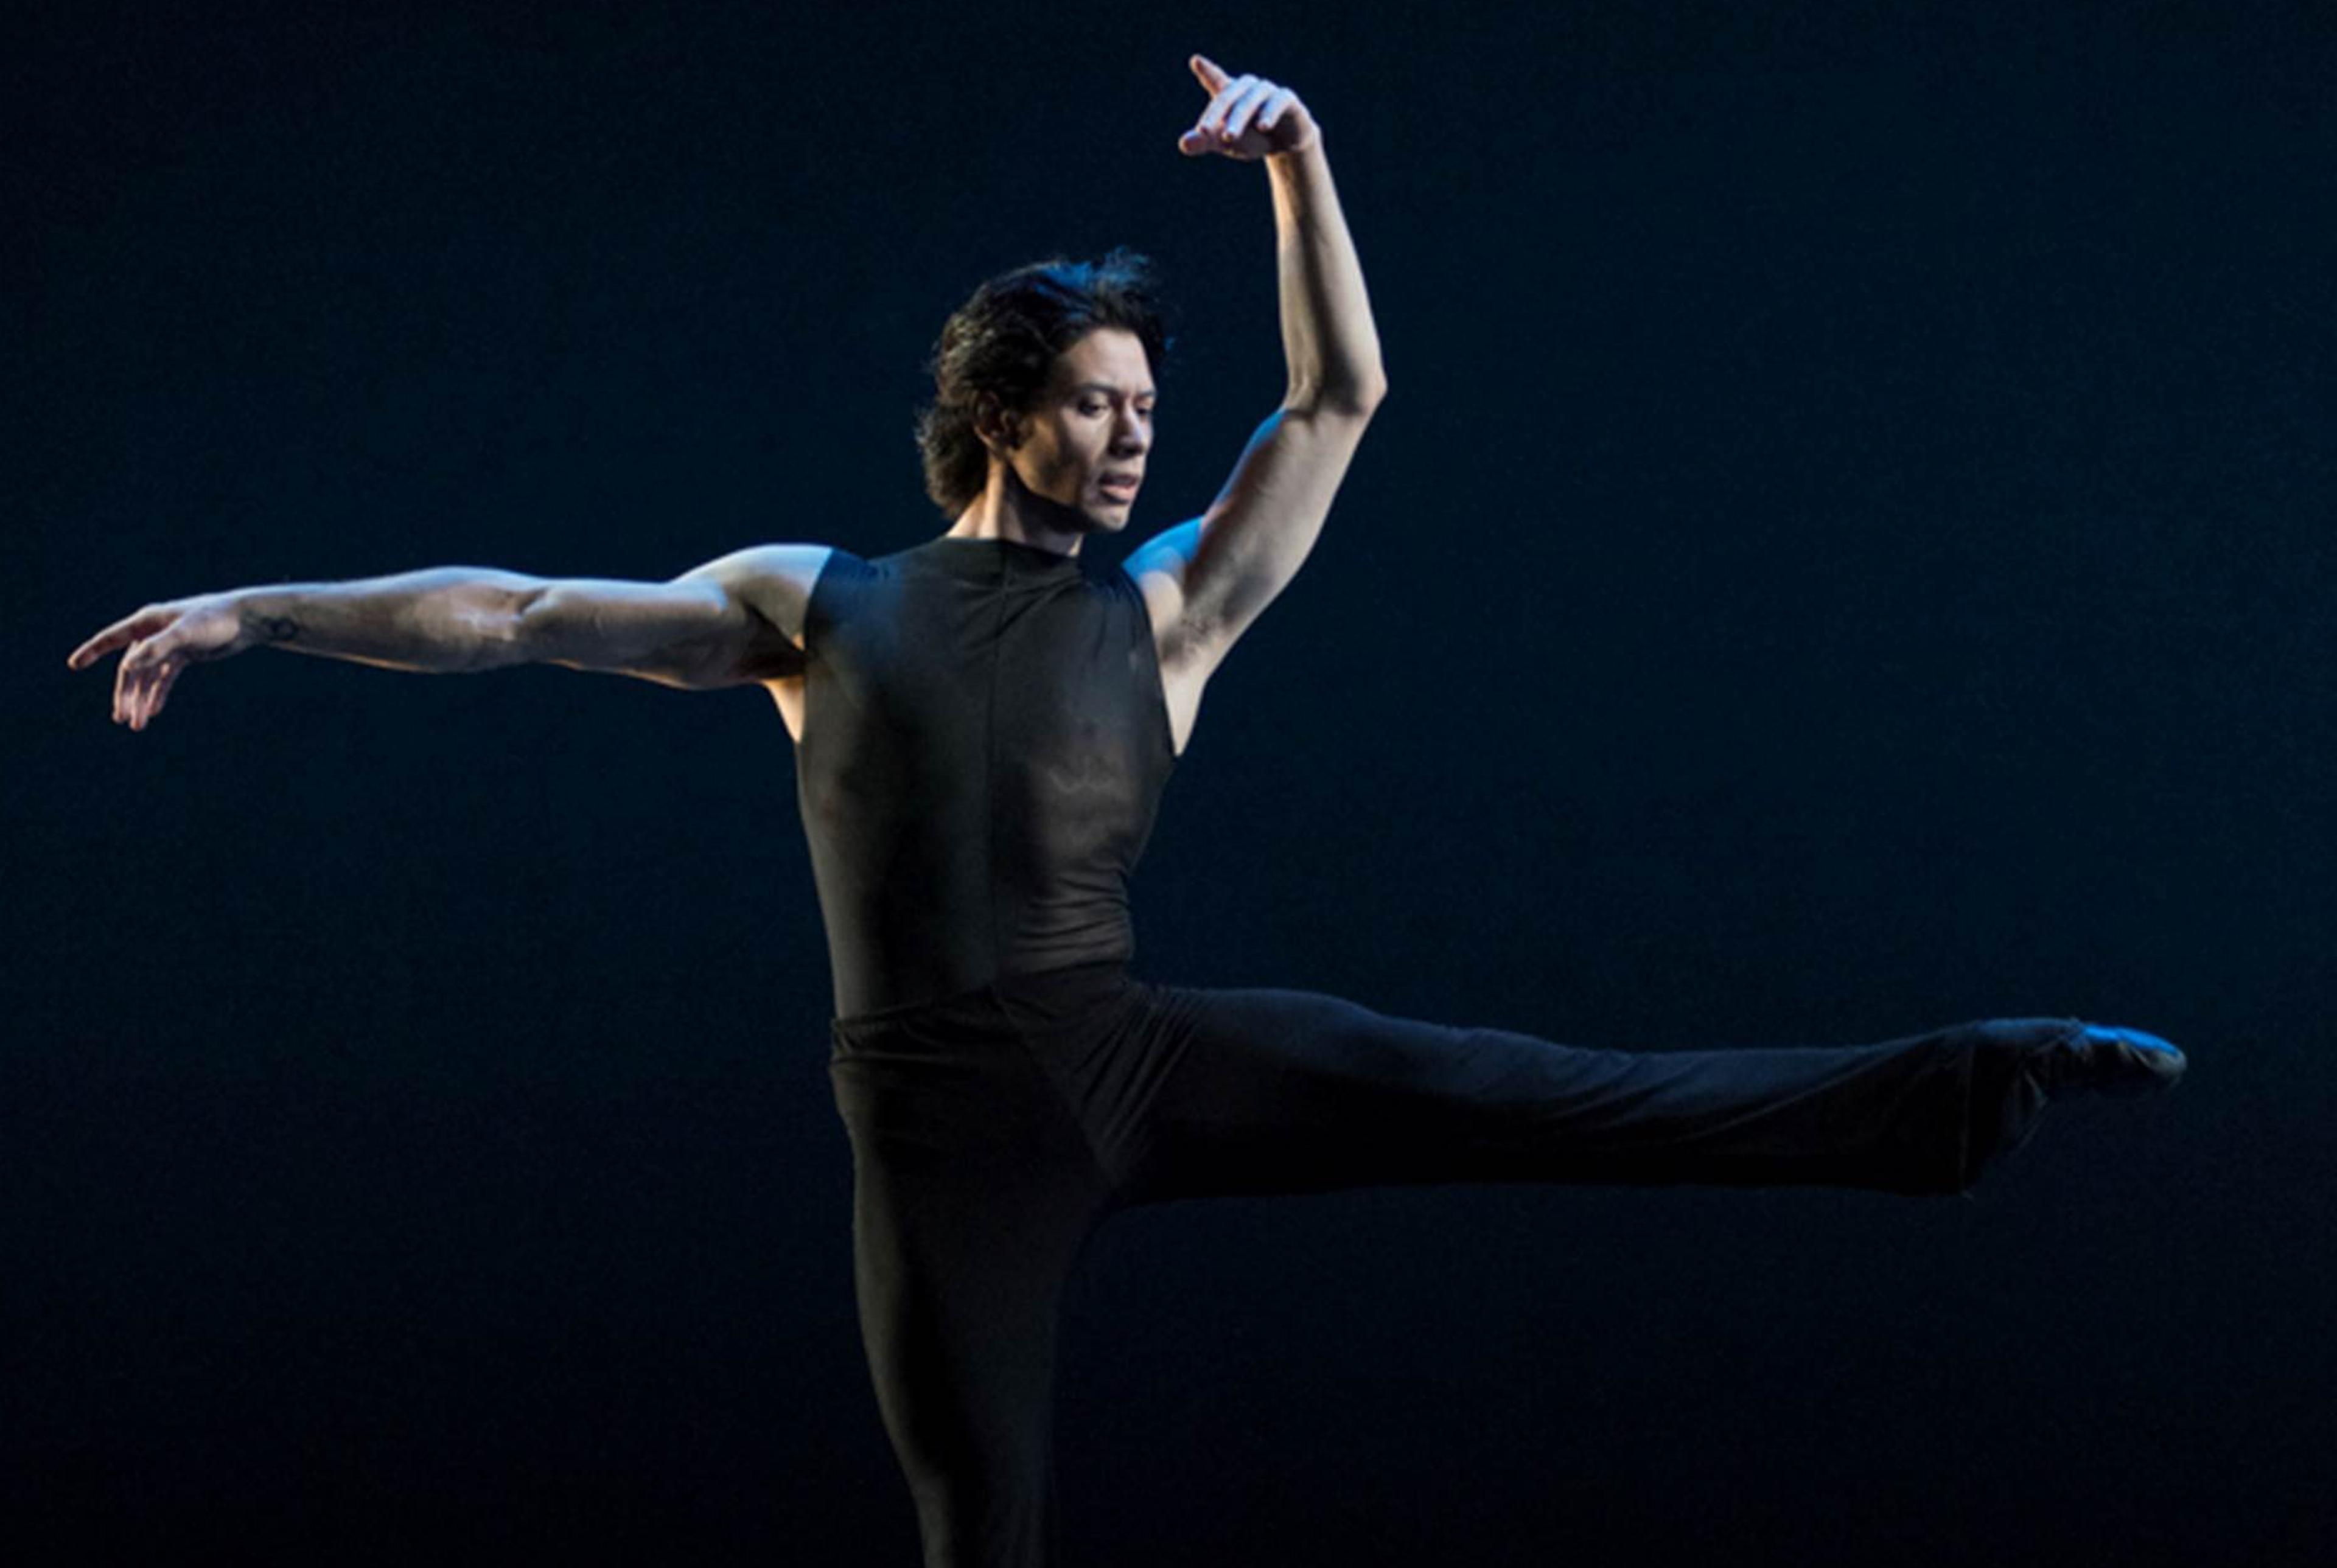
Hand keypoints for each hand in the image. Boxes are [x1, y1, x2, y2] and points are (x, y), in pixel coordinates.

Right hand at [68, 592, 255, 730]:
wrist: (246, 620)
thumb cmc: (216, 620)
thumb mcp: (185, 633)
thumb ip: (157, 648)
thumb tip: (129, 664)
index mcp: (147, 622)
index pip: (112, 638)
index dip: (92, 650)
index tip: (74, 664)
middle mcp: (153, 633)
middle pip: (131, 668)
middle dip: (126, 694)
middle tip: (121, 718)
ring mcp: (168, 645)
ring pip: (147, 676)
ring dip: (141, 699)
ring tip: (137, 724)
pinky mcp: (184, 655)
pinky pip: (164, 678)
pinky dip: (158, 694)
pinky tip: (153, 712)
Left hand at [1176, 55, 1317, 161]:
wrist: (1286, 143)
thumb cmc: (1251, 137)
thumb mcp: (1225, 143)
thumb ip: (1205, 142)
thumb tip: (1183, 144)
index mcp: (1230, 95)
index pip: (1216, 80)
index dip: (1207, 72)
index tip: (1197, 61)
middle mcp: (1248, 89)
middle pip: (1229, 96)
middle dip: (1216, 115)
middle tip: (1203, 132)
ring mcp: (1269, 92)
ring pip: (1251, 100)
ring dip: (1239, 118)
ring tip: (1228, 137)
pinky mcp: (1288, 100)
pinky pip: (1279, 102)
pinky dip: (1270, 113)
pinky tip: (1263, 126)